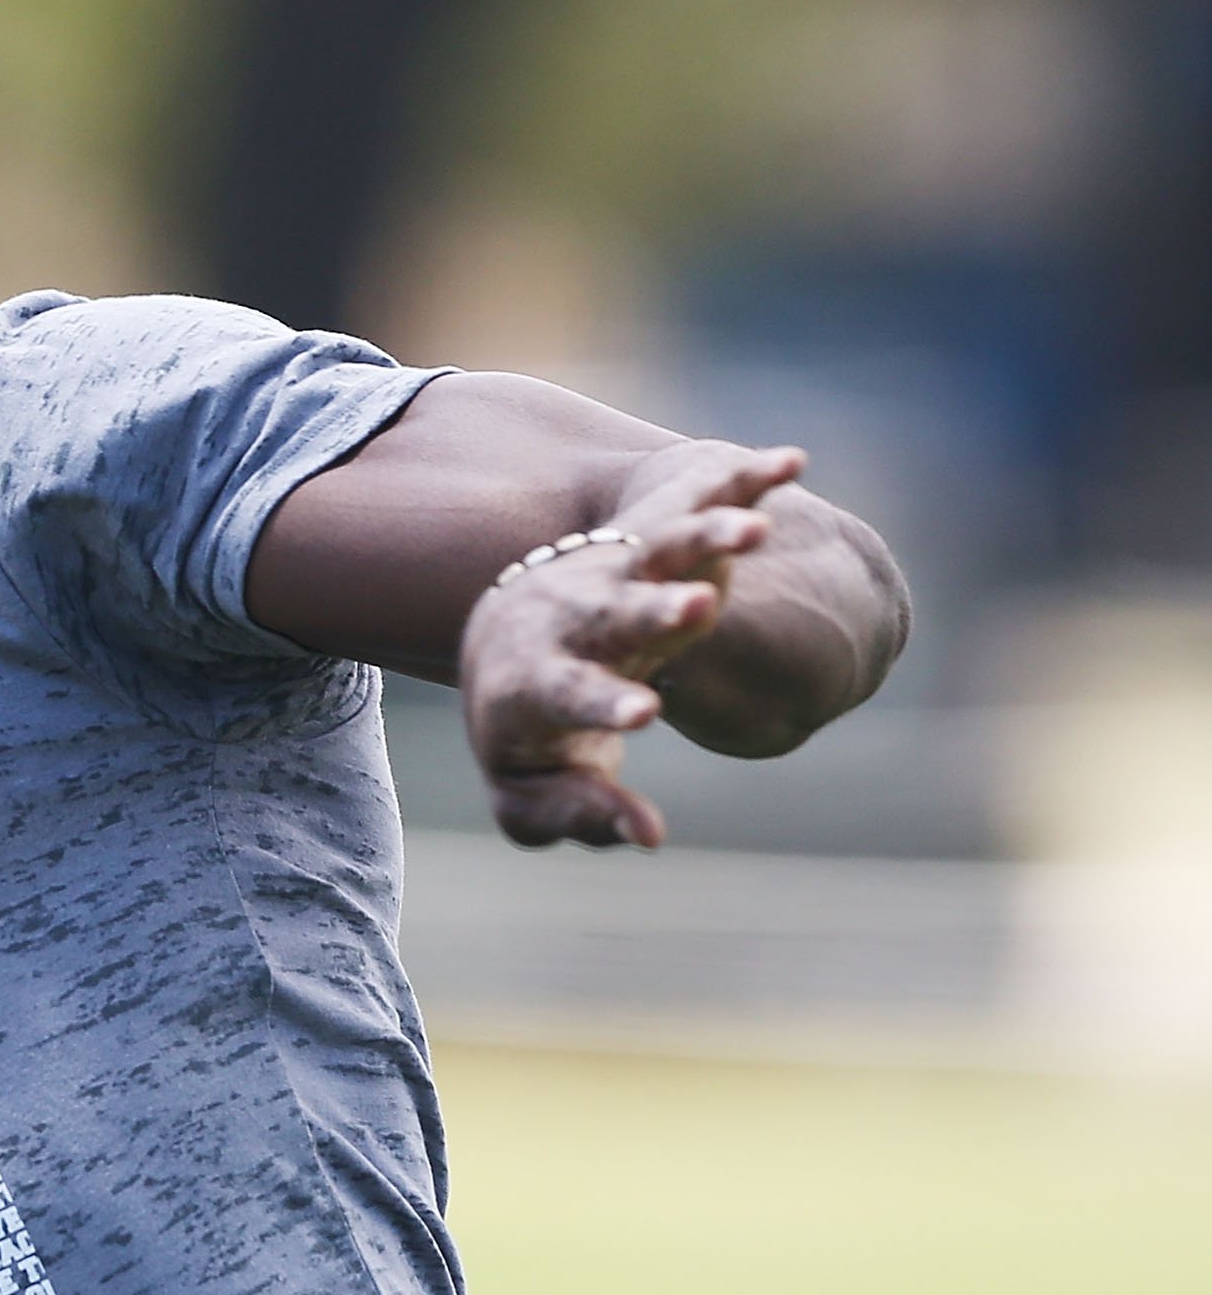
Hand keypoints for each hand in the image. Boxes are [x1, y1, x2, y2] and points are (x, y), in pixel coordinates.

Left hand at [459, 442, 806, 847]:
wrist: (505, 635)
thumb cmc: (526, 730)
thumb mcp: (529, 787)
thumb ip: (578, 811)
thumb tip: (648, 834)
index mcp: (534, 680)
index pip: (566, 693)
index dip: (603, 703)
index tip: (647, 713)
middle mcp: (571, 618)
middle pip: (612, 610)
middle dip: (655, 611)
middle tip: (698, 609)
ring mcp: (611, 571)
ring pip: (657, 547)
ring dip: (705, 537)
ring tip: (755, 532)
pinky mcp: (648, 540)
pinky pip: (696, 501)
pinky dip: (741, 480)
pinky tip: (790, 461)